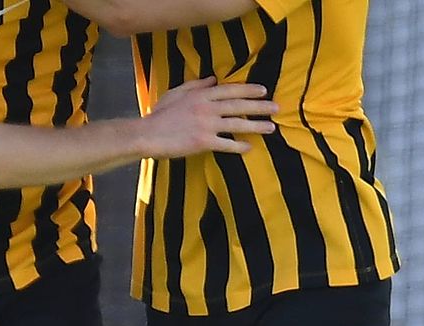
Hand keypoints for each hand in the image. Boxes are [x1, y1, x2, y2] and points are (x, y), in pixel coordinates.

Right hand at [142, 77, 277, 157]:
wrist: (147, 134)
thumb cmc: (159, 114)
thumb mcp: (176, 93)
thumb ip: (195, 85)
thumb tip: (213, 79)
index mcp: (201, 95)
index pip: (230, 90)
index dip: (248, 90)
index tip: (263, 90)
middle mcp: (207, 108)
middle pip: (239, 105)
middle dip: (260, 106)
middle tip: (276, 107)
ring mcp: (207, 125)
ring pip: (237, 124)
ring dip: (256, 126)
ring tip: (271, 127)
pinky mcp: (203, 142)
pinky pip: (226, 144)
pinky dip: (238, 146)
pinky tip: (249, 147)